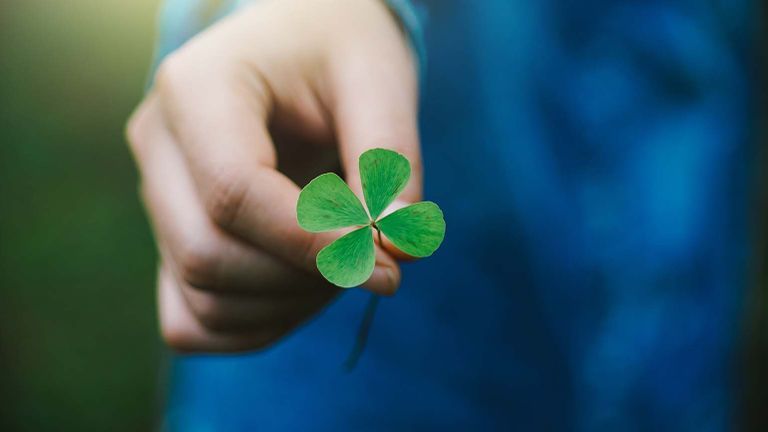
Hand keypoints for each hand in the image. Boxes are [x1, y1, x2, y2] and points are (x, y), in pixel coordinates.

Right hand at [126, 0, 420, 352]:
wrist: (302, 43)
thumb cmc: (339, 50)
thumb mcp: (377, 80)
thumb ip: (388, 164)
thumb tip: (396, 254)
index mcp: (196, 87)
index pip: (234, 193)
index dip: (313, 243)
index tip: (386, 264)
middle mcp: (158, 145)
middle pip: (207, 256)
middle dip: (304, 277)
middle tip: (373, 254)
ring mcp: (156, 196)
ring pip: (201, 298)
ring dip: (289, 304)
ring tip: (345, 258)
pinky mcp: (170, 237)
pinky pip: (191, 320)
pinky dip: (256, 325)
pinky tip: (308, 287)